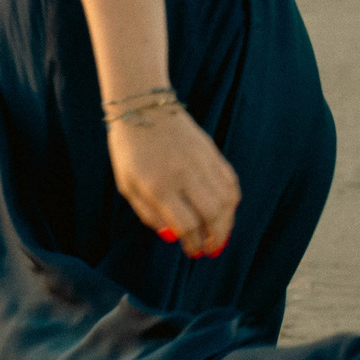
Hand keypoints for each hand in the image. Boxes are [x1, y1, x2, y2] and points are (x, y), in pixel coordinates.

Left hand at [108, 106, 240, 258]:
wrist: (143, 107)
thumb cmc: (129, 150)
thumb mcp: (127, 186)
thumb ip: (148, 214)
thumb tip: (173, 236)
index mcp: (158, 185)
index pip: (186, 224)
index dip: (193, 243)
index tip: (193, 252)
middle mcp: (183, 174)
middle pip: (212, 214)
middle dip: (216, 238)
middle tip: (212, 249)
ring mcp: (200, 161)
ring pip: (226, 199)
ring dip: (228, 222)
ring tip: (222, 234)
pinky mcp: (211, 150)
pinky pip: (230, 180)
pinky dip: (232, 200)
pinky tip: (227, 210)